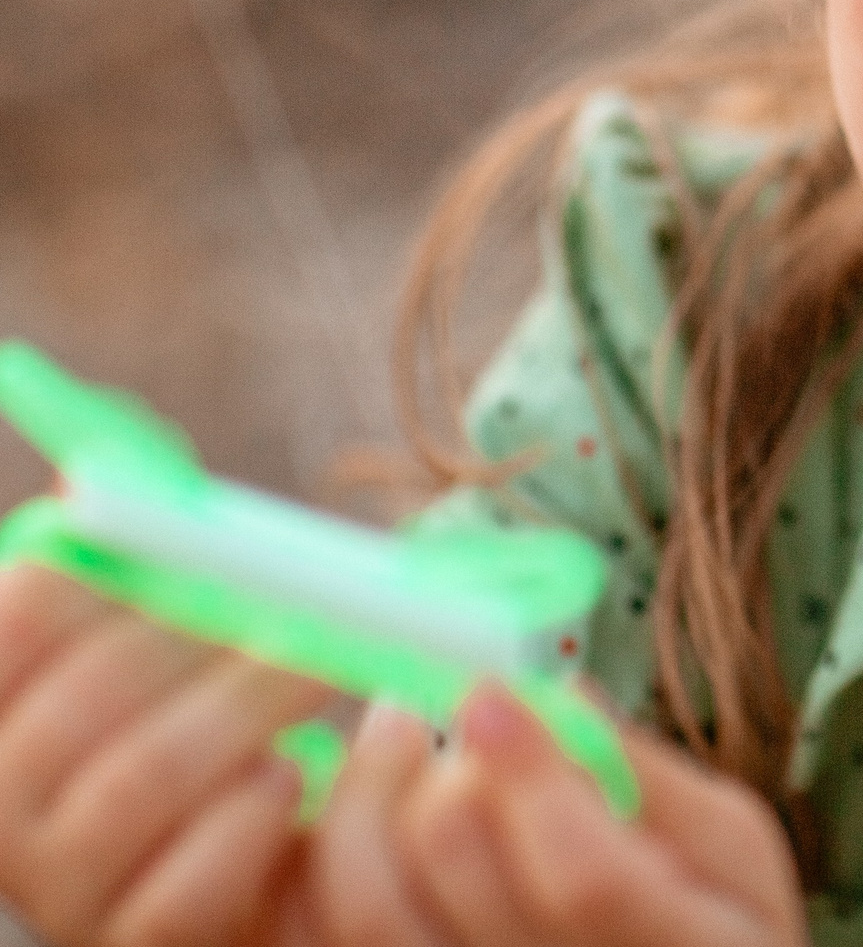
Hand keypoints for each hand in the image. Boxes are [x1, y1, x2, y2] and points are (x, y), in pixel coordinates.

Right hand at [0, 562, 329, 946]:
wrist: (238, 868)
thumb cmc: (197, 725)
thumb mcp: (160, 648)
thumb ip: (143, 571)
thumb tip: (118, 475)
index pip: (22, 618)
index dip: (109, 572)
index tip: (194, 546)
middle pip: (89, 698)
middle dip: (207, 636)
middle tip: (312, 601)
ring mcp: (56, 885)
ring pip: (140, 780)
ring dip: (246, 709)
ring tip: (321, 671)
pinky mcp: (124, 940)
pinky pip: (177, 889)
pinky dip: (243, 822)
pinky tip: (289, 777)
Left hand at [304, 682, 806, 946]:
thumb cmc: (712, 930)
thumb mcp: (733, 854)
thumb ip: (653, 781)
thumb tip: (561, 693)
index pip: (584, 879)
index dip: (533, 775)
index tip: (493, 693)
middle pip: (457, 869)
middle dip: (447, 768)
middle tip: (458, 717)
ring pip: (369, 907)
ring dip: (367, 798)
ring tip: (396, 743)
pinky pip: (324, 931)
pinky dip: (320, 862)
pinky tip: (361, 818)